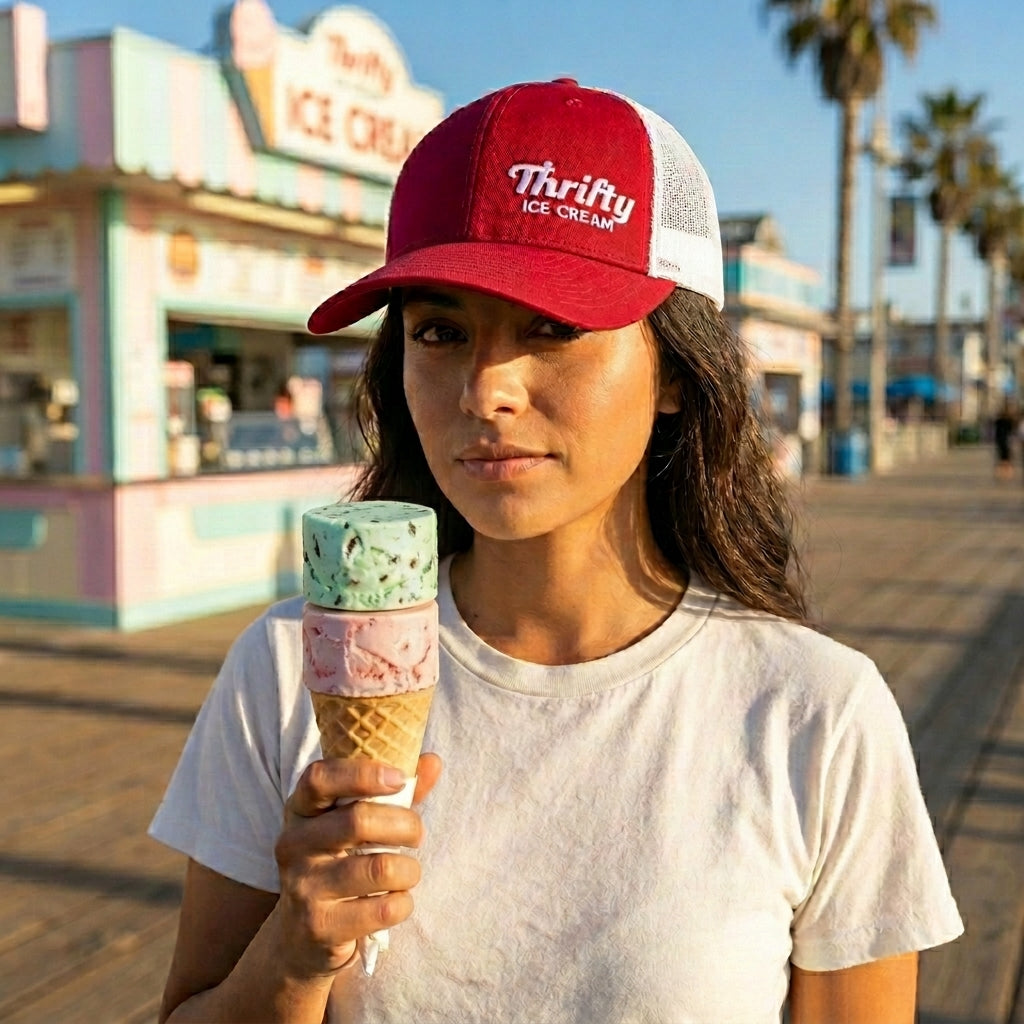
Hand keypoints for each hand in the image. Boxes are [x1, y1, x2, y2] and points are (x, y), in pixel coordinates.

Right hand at [274, 753, 442, 977]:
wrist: (302, 939)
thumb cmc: (341, 865)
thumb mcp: (357, 824)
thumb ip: (395, 793)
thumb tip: (432, 761)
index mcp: (301, 810)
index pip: (319, 778)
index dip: (362, 774)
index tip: (400, 779)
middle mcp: (293, 845)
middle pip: (358, 820)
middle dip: (405, 825)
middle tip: (417, 835)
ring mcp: (302, 887)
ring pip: (379, 868)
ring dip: (409, 870)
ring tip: (407, 873)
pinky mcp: (319, 927)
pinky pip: (383, 909)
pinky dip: (403, 903)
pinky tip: (395, 902)